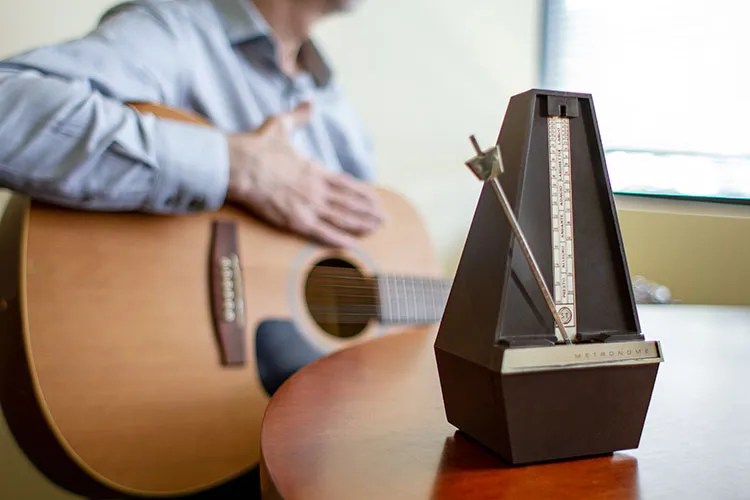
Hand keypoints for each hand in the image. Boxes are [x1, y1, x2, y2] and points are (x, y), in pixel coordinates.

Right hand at [225, 102, 383, 246]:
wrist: (239, 165)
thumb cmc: (257, 147)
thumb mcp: (281, 125)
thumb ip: (299, 116)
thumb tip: (309, 103)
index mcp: (316, 170)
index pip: (347, 184)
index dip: (363, 194)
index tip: (375, 200)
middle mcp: (317, 189)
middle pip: (349, 203)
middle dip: (368, 212)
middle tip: (383, 220)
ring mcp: (308, 206)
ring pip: (341, 218)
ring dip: (360, 225)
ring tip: (375, 229)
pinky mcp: (295, 220)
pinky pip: (322, 232)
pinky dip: (338, 239)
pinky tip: (351, 244)